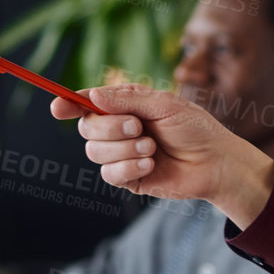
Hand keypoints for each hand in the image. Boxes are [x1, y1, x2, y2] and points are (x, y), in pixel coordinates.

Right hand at [55, 84, 273, 227]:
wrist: (216, 162)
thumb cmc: (195, 128)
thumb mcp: (164, 105)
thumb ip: (127, 99)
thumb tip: (92, 96)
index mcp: (125, 106)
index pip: (88, 104)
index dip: (69, 104)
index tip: (58, 107)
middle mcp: (119, 130)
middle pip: (87, 128)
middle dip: (109, 127)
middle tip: (138, 127)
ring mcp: (122, 155)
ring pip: (95, 152)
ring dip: (124, 149)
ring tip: (152, 148)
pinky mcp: (128, 178)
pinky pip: (108, 174)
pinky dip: (128, 168)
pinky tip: (150, 165)